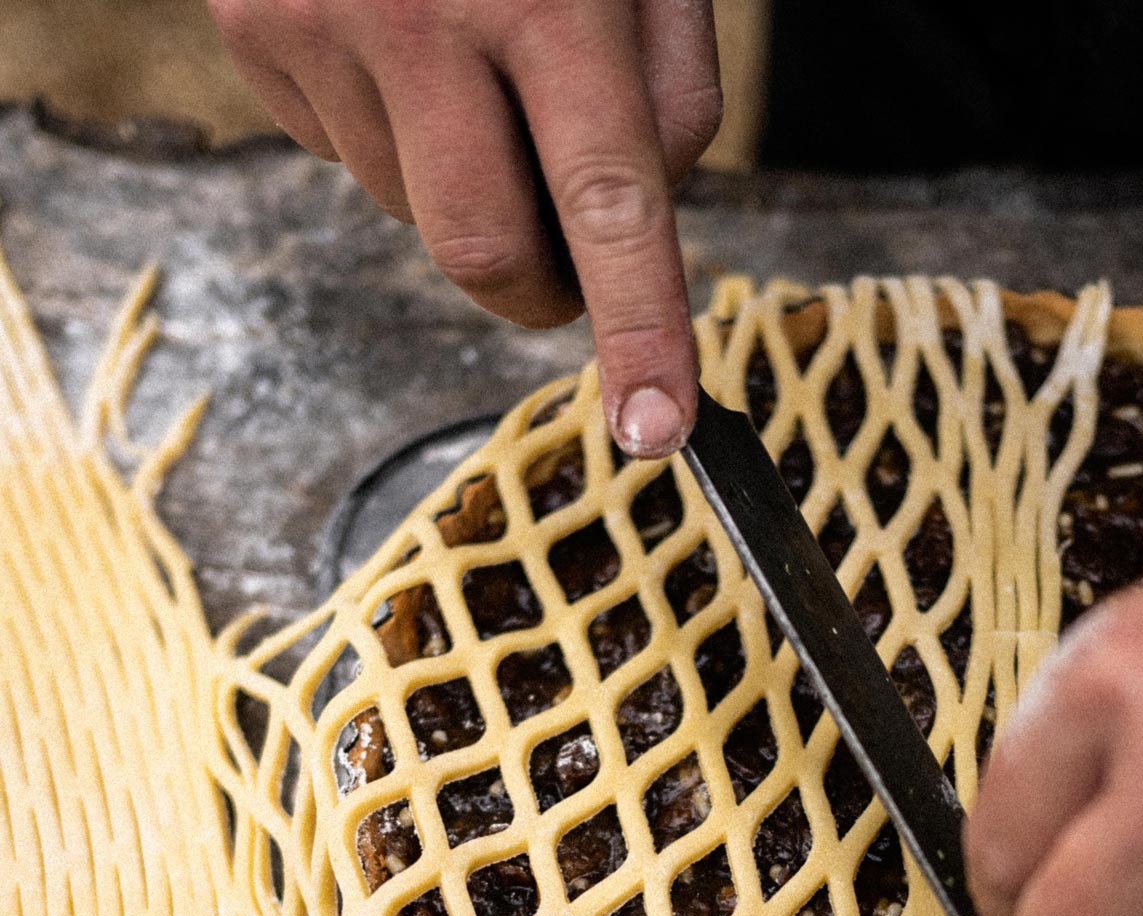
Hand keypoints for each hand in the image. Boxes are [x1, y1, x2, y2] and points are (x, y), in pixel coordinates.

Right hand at [210, 0, 720, 456]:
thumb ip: (671, 90)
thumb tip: (633, 229)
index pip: (607, 203)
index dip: (638, 330)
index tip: (656, 430)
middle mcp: (421, 15)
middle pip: (485, 255)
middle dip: (540, 289)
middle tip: (571, 260)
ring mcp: (319, 25)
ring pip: (414, 213)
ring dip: (465, 185)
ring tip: (469, 63)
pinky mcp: (254, 32)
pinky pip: (345, 155)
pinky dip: (394, 134)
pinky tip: (401, 42)